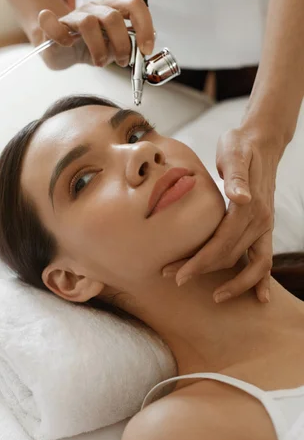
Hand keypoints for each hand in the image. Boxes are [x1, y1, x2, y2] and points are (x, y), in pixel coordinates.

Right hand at [37, 0, 154, 66]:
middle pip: (113, 17)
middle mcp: (95, 8)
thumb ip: (129, 47)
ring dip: (98, 49)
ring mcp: (74, 15)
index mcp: (113, 9)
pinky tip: (67, 45)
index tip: (146, 49)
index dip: (145, 26)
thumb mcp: (114, 49)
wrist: (62, 50)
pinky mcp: (53, 25)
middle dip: (122, 44)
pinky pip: (52, 21)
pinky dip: (61, 35)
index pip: (134, 5)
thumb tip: (142, 50)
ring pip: (89, 23)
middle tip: (123, 62)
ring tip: (100, 63)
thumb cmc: (90, 48)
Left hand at [162, 125, 285, 303]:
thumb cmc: (240, 146)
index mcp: (249, 206)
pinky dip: (262, 279)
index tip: (177, 273)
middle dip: (202, 271)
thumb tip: (239, 197)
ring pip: (250, 264)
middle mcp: (260, 219)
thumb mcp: (234, 153)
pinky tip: (260, 297)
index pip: (221, 243)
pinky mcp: (264, 227)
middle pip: (230, 256)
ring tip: (216, 297)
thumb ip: (236, 176)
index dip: (199, 262)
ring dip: (234, 283)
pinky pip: (265, 259)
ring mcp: (265, 225)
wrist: (261, 141)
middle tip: (173, 277)